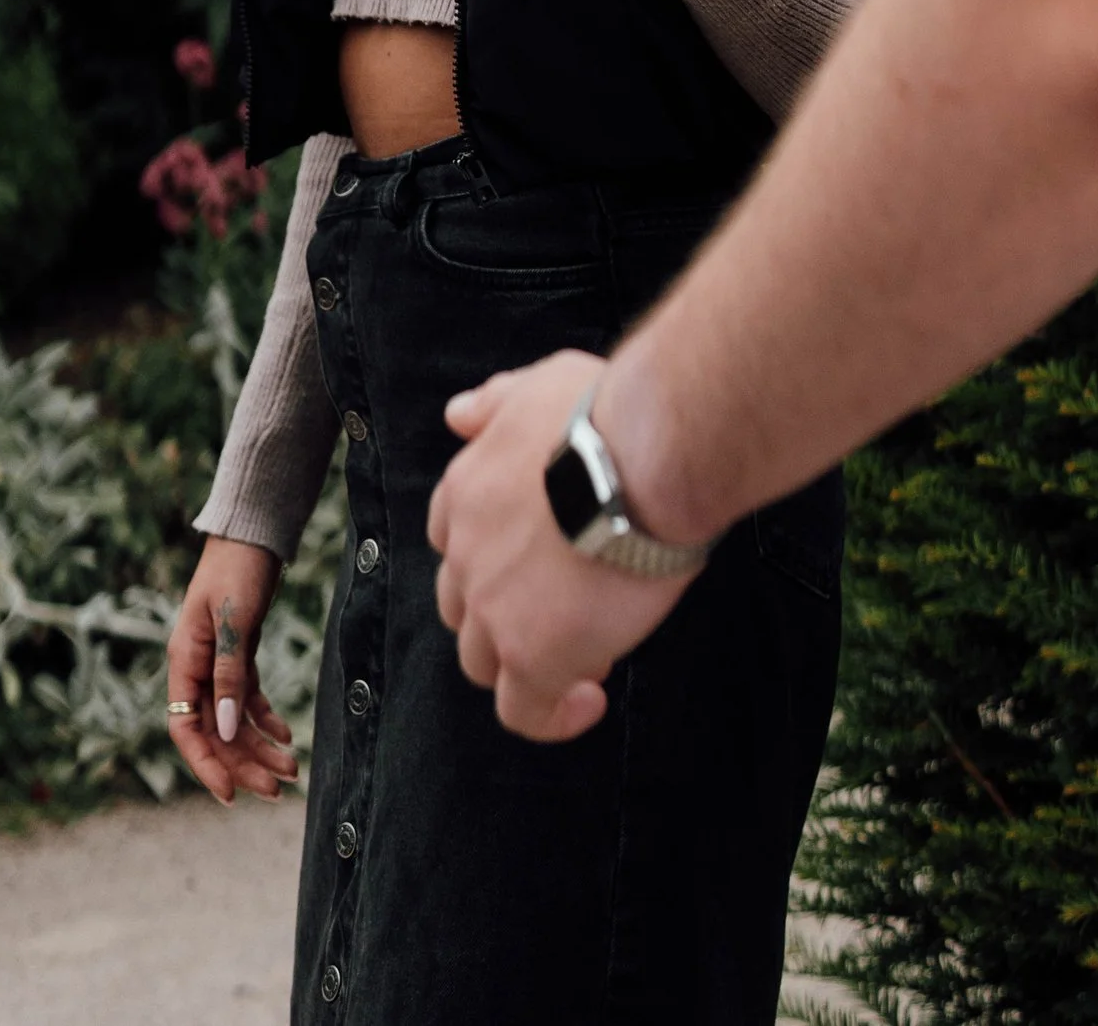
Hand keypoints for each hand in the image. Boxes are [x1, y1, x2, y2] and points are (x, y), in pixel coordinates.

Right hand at [165, 536, 298, 803]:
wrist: (252, 535)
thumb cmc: (236, 572)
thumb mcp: (233, 622)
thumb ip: (228, 675)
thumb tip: (225, 731)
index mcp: (184, 665)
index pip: (186, 730)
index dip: (206, 765)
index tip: (230, 796)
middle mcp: (196, 671)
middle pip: (216, 732)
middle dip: (245, 764)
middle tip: (277, 790)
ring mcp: (217, 665)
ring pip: (234, 720)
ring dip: (260, 746)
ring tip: (291, 770)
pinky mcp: (239, 655)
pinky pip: (248, 699)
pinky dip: (266, 719)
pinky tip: (286, 736)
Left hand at [427, 351, 695, 740]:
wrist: (644, 455)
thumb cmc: (606, 412)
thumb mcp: (541, 383)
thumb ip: (497, 402)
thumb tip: (458, 415)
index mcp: (465, 493)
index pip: (454, 540)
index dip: (492, 555)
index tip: (540, 558)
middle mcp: (466, 555)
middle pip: (462, 606)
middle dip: (504, 611)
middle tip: (569, 603)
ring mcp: (493, 611)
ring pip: (482, 662)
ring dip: (524, 661)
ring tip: (589, 646)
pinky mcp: (533, 657)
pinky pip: (525, 711)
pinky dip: (551, 715)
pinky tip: (590, 700)